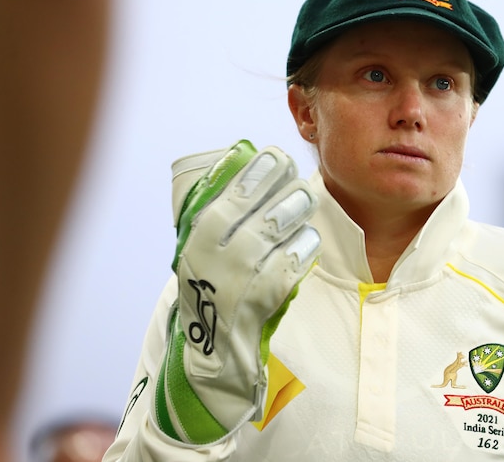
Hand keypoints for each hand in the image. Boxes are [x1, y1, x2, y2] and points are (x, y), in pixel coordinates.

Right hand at [154, 141, 319, 443]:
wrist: (211, 347)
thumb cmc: (212, 281)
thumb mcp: (201, 245)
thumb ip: (216, 209)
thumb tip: (243, 159)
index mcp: (194, 238)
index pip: (226, 198)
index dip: (254, 174)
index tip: (275, 155)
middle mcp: (210, 259)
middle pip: (251, 214)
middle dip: (278, 188)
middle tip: (297, 174)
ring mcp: (235, 282)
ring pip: (271, 235)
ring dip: (293, 212)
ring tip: (305, 200)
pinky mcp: (259, 303)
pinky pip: (289, 267)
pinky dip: (303, 248)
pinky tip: (308, 238)